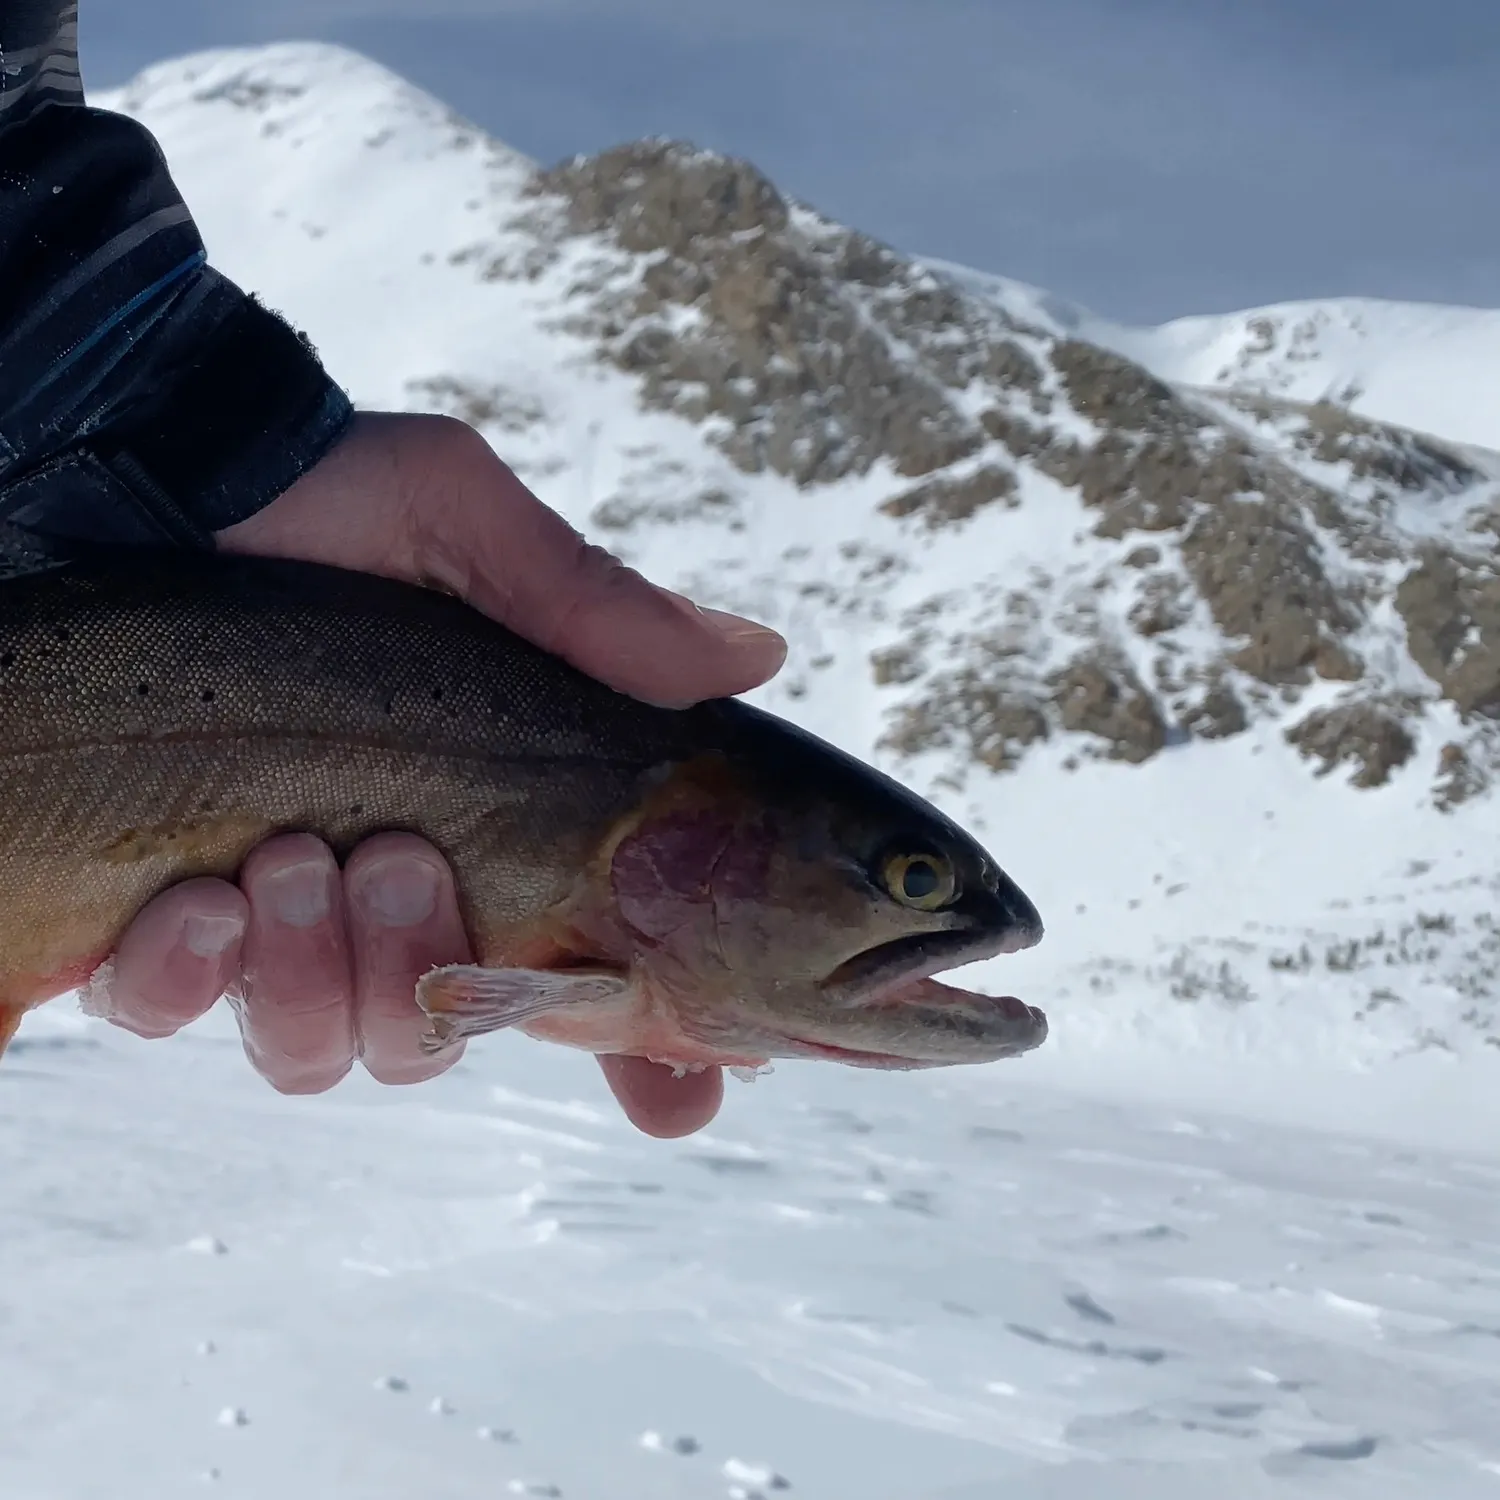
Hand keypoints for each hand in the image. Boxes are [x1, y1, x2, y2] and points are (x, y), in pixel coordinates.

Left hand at [97, 412, 785, 1137]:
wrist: (142, 485)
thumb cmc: (312, 500)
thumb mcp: (461, 523)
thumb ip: (597, 611)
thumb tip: (756, 656)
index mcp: (489, 826)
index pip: (589, 974)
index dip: (646, 1055)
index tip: (683, 1095)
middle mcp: (388, 894)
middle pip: (445, 1037)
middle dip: (432, 977)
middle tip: (405, 856)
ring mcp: (271, 922)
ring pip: (328, 1048)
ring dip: (322, 971)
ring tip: (297, 855)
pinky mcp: (151, 928)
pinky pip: (180, 1019)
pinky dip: (196, 981)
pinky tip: (199, 897)